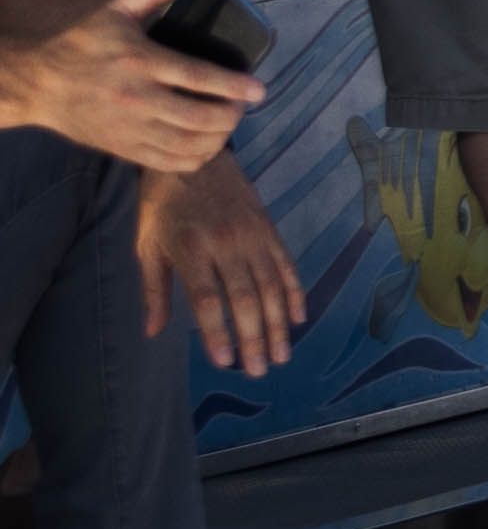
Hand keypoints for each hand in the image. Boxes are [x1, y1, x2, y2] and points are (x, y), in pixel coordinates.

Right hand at [0, 0, 260, 170]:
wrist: (36, 83)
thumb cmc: (79, 43)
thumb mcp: (112, 11)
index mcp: (140, 61)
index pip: (197, 77)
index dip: (233, 85)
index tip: (260, 90)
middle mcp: (137, 97)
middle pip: (199, 116)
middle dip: (232, 115)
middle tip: (243, 106)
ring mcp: (129, 126)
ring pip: (186, 144)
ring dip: (218, 139)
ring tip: (228, 124)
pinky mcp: (120, 146)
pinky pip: (165, 162)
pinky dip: (193, 159)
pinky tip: (206, 147)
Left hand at [135, 157, 297, 373]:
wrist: (195, 158)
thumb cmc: (162, 207)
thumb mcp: (147, 246)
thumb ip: (153, 291)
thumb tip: (153, 332)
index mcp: (191, 250)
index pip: (208, 300)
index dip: (218, 333)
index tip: (224, 362)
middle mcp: (226, 245)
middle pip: (245, 298)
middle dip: (254, 338)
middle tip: (259, 370)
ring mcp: (253, 236)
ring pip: (271, 287)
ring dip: (278, 324)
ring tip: (281, 354)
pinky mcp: (269, 229)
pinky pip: (286, 265)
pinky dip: (295, 293)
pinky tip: (298, 317)